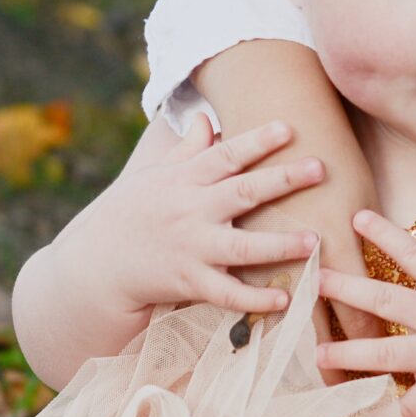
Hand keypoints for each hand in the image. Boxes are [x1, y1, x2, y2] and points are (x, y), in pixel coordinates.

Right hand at [70, 116, 326, 319]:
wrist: (94, 263)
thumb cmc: (130, 212)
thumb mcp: (153, 176)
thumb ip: (186, 150)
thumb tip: (206, 117)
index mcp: (185, 179)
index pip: (225, 154)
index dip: (256, 140)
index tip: (289, 127)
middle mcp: (190, 210)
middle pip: (242, 192)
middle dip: (282, 179)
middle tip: (321, 168)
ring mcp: (190, 247)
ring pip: (241, 246)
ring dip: (279, 244)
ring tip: (313, 241)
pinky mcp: (187, 282)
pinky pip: (226, 293)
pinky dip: (254, 298)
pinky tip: (285, 299)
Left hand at [312, 211, 415, 416]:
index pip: (411, 253)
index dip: (383, 233)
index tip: (354, 218)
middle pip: (382, 300)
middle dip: (345, 289)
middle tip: (313, 281)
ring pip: (383, 353)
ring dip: (347, 353)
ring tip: (317, 351)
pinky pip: (409, 405)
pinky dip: (385, 413)